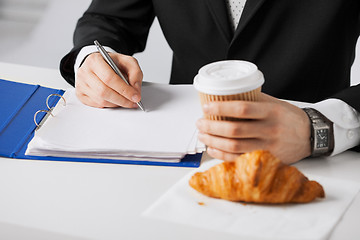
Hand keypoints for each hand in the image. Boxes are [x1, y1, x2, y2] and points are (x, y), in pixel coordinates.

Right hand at [75, 52, 142, 107]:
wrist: (100, 64)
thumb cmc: (113, 63)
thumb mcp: (128, 62)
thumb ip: (135, 73)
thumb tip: (136, 90)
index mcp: (95, 60)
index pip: (109, 78)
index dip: (124, 89)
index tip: (135, 96)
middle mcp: (84, 72)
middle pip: (103, 91)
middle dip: (122, 99)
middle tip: (133, 102)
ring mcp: (81, 84)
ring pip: (100, 100)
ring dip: (116, 103)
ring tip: (126, 101)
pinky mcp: (80, 94)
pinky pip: (96, 105)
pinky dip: (109, 105)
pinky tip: (116, 101)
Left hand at [196, 93, 311, 163]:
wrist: (311, 136)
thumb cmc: (290, 118)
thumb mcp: (276, 103)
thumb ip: (255, 100)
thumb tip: (229, 95)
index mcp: (271, 112)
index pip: (242, 109)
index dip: (221, 108)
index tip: (206, 107)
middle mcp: (269, 129)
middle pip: (235, 130)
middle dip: (212, 127)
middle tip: (200, 123)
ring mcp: (268, 146)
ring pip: (235, 147)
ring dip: (214, 142)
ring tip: (202, 136)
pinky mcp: (266, 159)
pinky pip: (240, 159)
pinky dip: (223, 155)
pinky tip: (212, 149)